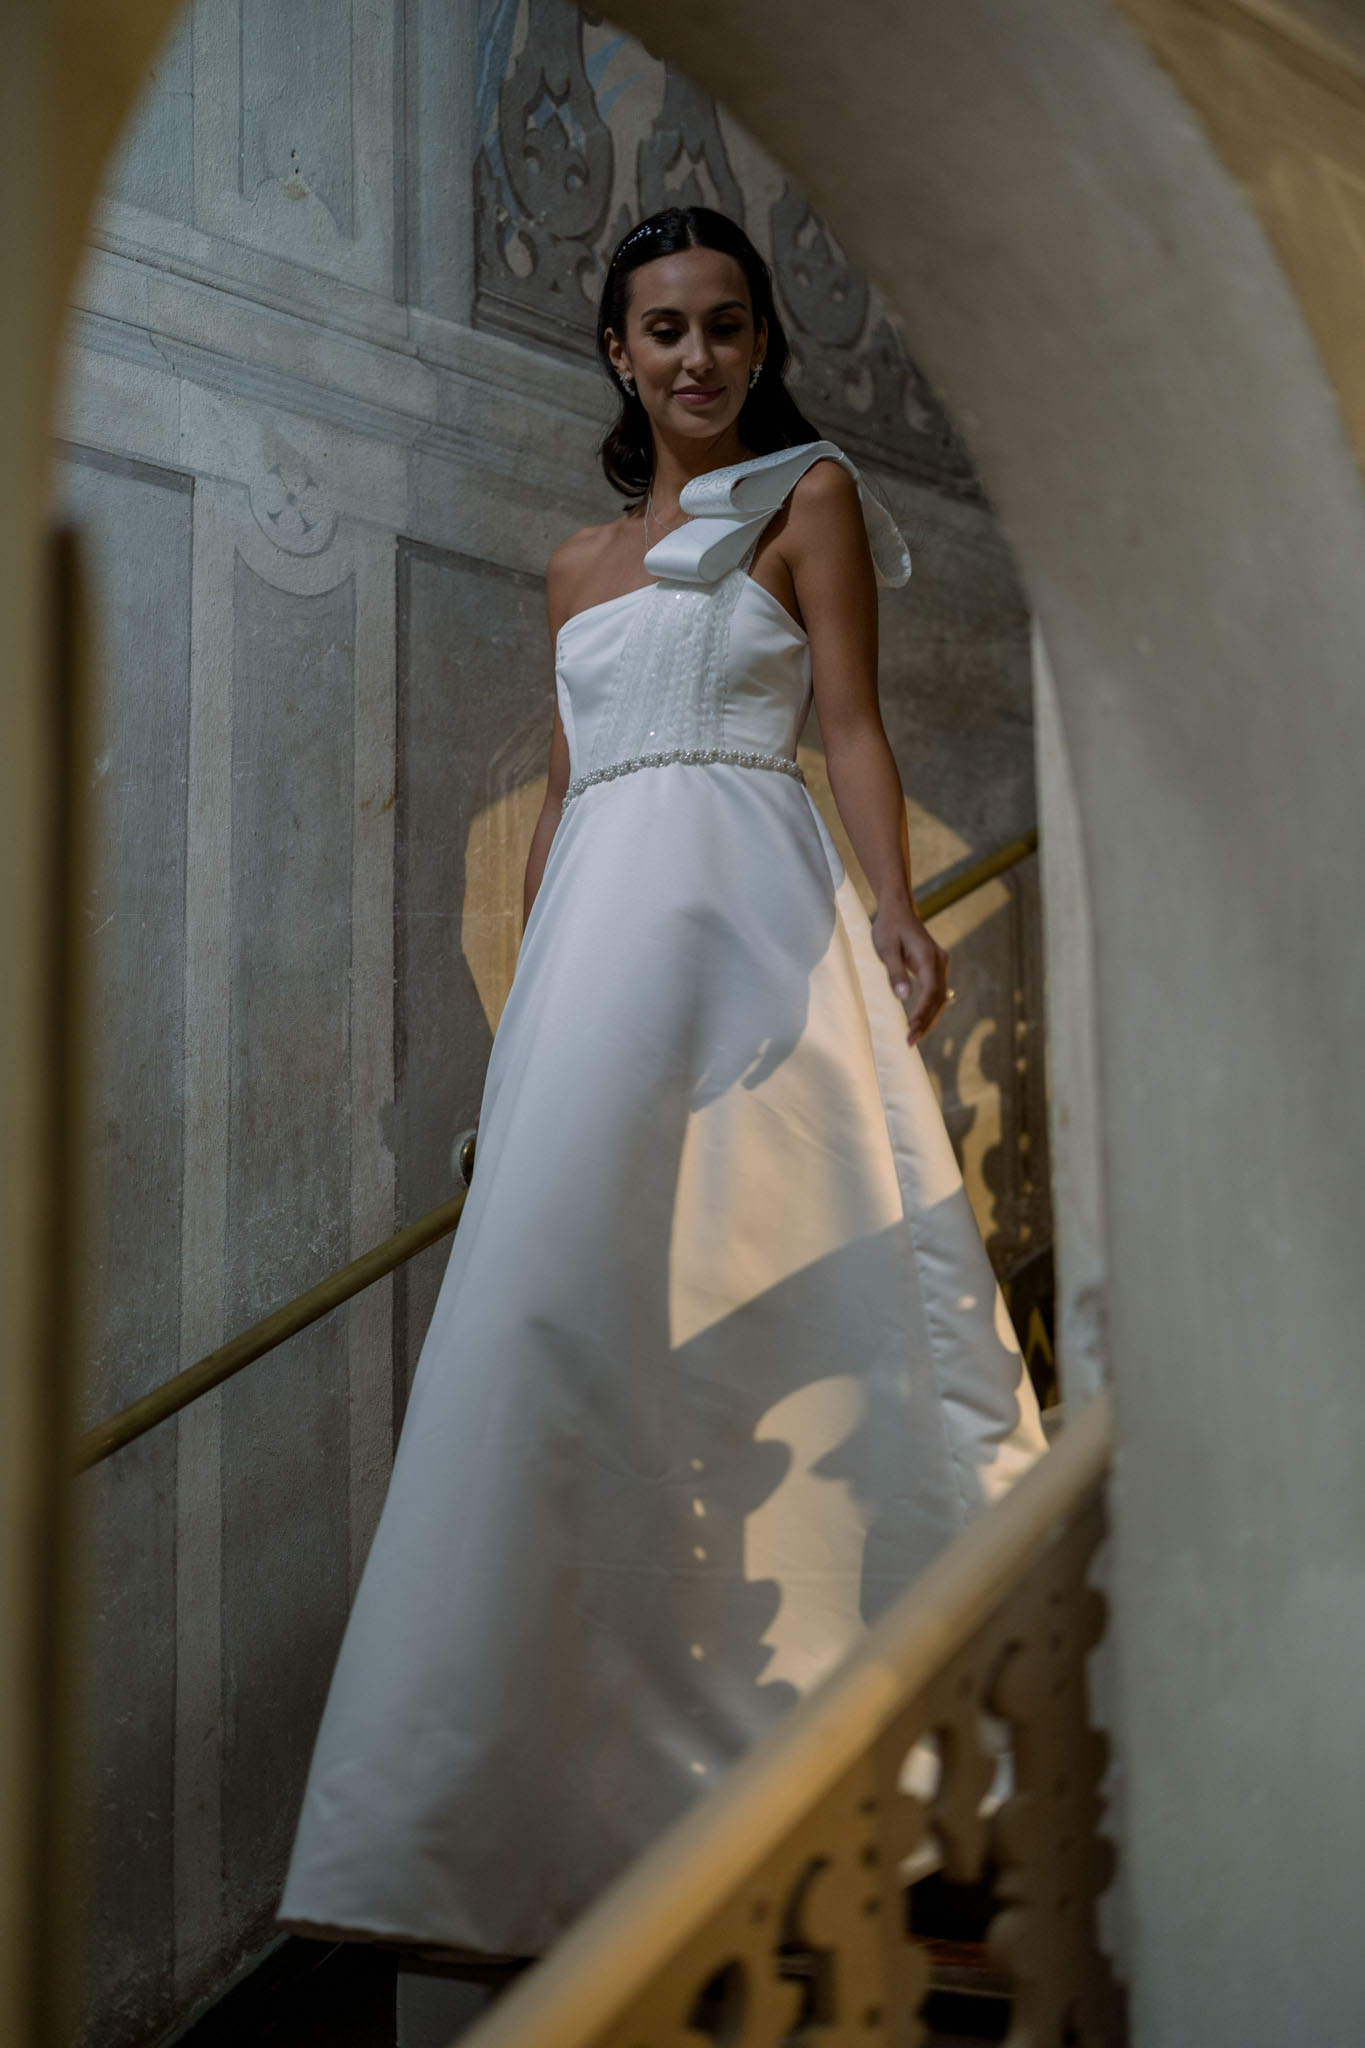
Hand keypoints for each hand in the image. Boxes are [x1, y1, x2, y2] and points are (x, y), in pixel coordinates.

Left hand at [871, 902, 949, 1047]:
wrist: (898, 909)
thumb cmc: (888, 927)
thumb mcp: (886, 948)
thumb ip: (895, 972)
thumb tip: (904, 997)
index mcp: (927, 956)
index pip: (930, 990)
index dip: (922, 1012)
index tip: (911, 1028)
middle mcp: (939, 961)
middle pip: (938, 998)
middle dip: (926, 1021)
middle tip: (910, 1041)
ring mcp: (940, 964)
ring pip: (940, 998)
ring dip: (929, 1018)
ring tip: (913, 1037)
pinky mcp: (936, 967)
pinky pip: (936, 992)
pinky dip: (929, 1009)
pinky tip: (919, 1023)